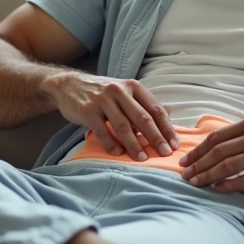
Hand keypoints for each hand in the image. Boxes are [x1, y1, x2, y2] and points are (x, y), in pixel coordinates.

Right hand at [42, 72, 178, 160]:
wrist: (69, 85)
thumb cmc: (101, 92)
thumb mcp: (124, 91)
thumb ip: (144, 103)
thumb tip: (169, 112)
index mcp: (132, 86)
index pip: (155, 109)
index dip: (166, 128)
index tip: (174, 144)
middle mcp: (119, 91)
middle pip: (142, 118)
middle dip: (155, 138)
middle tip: (164, 153)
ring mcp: (102, 100)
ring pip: (123, 126)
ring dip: (134, 145)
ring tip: (142, 158)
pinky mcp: (87, 110)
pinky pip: (102, 131)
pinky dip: (111, 144)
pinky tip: (118, 153)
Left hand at [178, 116, 243, 190]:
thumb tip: (222, 144)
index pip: (216, 137)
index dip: (198, 149)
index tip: (186, 159)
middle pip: (217, 151)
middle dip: (197, 164)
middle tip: (184, 174)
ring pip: (226, 166)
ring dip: (207, 176)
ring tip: (195, 183)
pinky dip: (227, 185)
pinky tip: (216, 189)